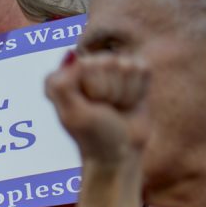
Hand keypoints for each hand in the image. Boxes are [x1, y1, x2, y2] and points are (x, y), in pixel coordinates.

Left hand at [47, 51, 148, 167]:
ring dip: (124, 93)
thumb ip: (62, 86)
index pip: (84, 65)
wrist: (120, 152)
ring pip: (126, 66)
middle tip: (102, 110)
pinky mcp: (133, 73)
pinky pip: (142, 69)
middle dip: (108, 91)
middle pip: (108, 62)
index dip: (91, 89)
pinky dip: (138, 90)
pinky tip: (128, 103)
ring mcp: (109, 69)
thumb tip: (71, 54)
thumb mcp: (72, 114)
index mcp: (63, 76)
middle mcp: (84, 68)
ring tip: (114, 107)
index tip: (86, 107)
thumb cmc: (93, 135)